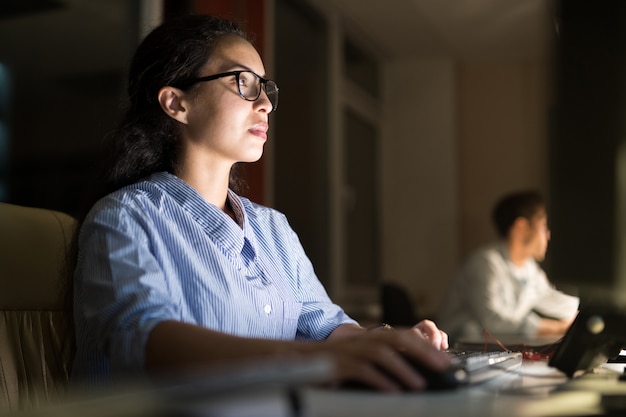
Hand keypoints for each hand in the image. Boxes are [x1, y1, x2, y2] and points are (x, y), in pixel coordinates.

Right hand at [318, 325, 450, 391]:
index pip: (404, 335)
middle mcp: (364, 339)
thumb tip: (416, 371)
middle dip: (423, 352)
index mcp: (372, 337)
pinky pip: (362, 370)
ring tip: (419, 384)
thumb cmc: (336, 361)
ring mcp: (352, 350)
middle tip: (442, 366)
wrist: (301, 358)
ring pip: (382, 353)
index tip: (445, 359)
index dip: (426, 345)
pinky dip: (379, 379)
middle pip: (398, 339)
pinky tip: (392, 391)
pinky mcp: (340, 364)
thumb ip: (385, 359)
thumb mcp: (363, 356)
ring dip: (403, 368)